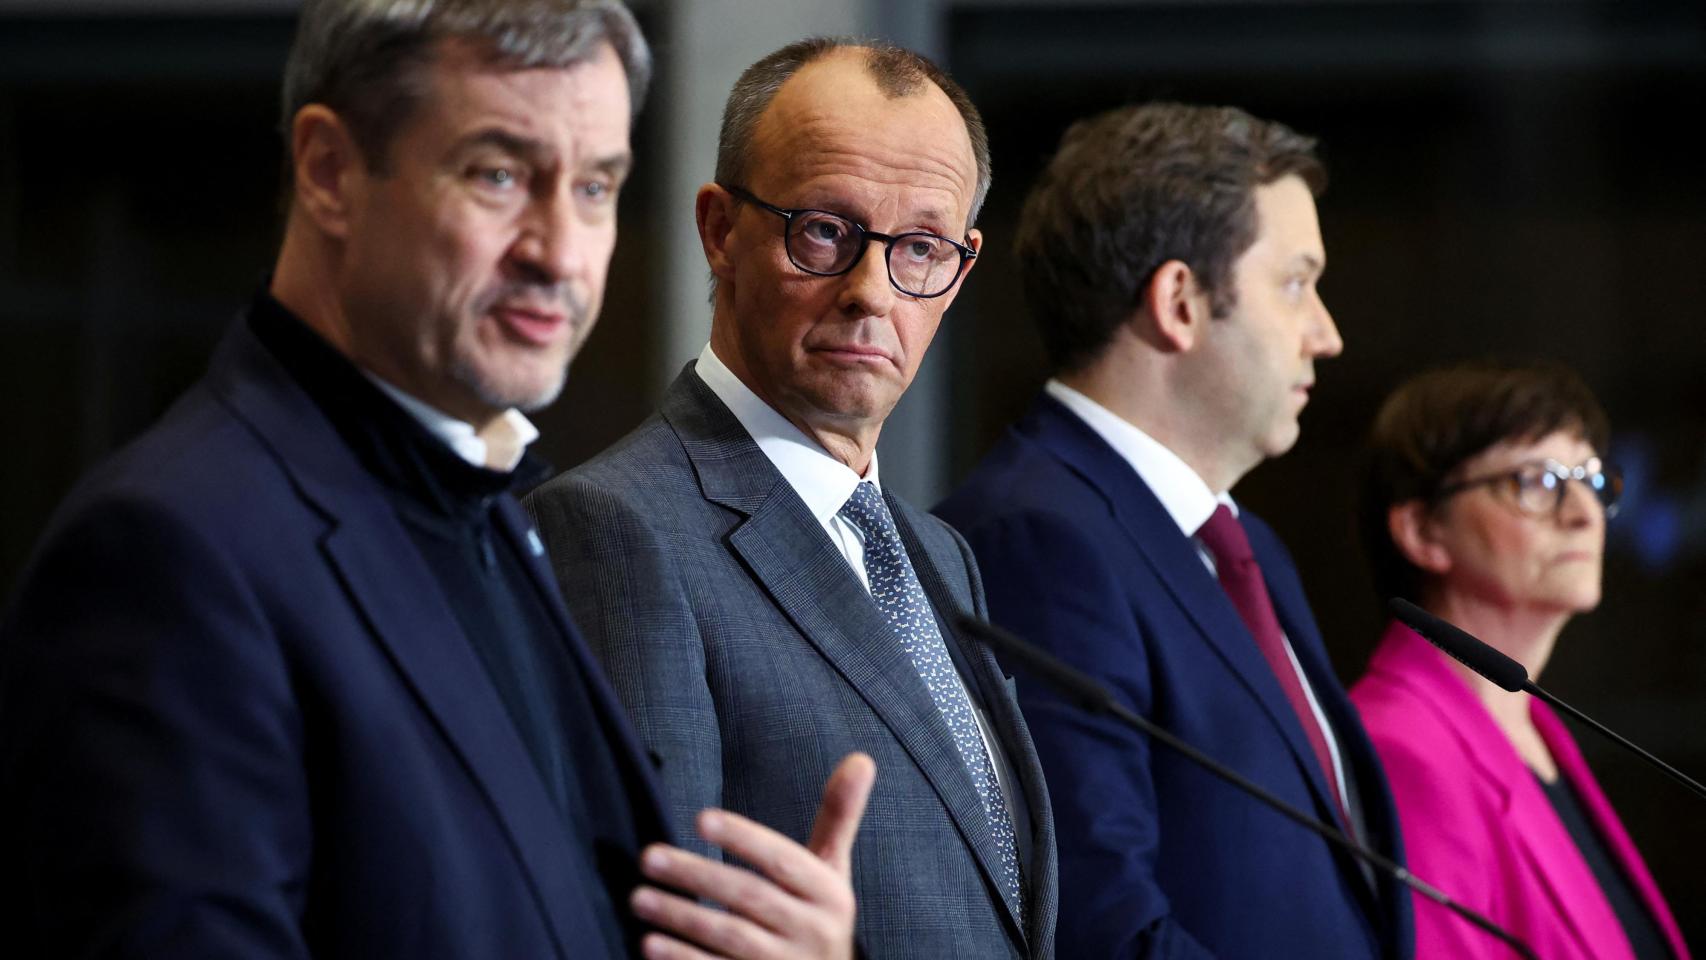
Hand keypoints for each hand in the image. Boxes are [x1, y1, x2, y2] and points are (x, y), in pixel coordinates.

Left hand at [629, 752, 875, 959]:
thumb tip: (860, 758)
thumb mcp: (833, 872)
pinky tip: (651, 944)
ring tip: (639, 897)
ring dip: (681, 916)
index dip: (743, 838)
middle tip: (648, 856)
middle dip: (697, 876)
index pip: (783, 860)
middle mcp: (811, 931)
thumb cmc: (820, 918)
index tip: (700, 818)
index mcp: (829, 894)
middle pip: (749, 897)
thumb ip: (838, 817)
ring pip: (729, 937)